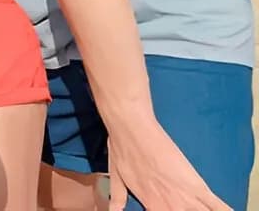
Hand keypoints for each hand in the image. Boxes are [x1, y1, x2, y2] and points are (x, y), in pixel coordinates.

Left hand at [107, 120, 227, 209]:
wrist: (131, 129)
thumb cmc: (122, 149)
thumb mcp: (117, 177)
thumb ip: (118, 196)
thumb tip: (115, 209)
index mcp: (150, 205)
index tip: (173, 209)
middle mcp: (168, 206)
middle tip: (189, 206)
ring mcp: (184, 197)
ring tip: (204, 209)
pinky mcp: (196, 185)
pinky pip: (216, 206)